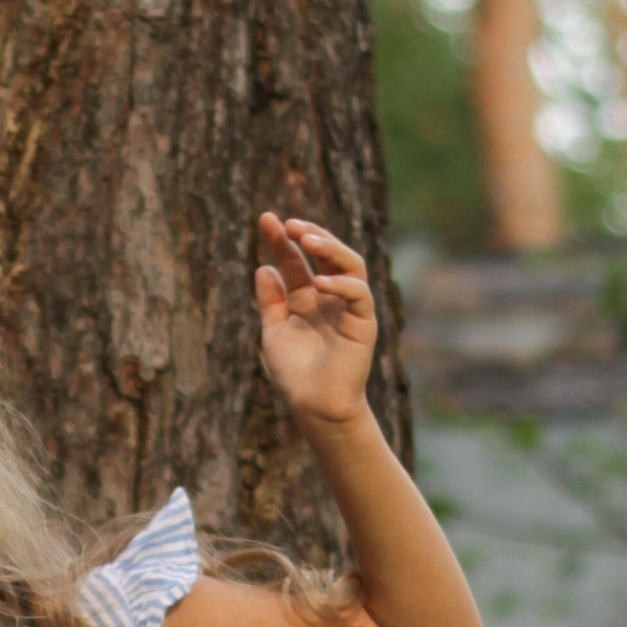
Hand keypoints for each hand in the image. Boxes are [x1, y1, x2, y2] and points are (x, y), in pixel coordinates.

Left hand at [252, 216, 375, 429]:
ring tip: (306, 238)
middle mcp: (329, 296)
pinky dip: (341, 285)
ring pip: (350, 264)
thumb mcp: (274, 331)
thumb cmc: (295, 374)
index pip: (295, 260)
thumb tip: (263, 267)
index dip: (281, 240)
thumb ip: (270, 301)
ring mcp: (348, 307)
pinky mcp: (363, 323)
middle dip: (309, 233)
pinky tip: (319, 283)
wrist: (314, 407)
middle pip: (326, 253)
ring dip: (330, 247)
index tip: (265, 219)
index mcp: (306, 297)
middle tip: (289, 223)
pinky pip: (359, 294)